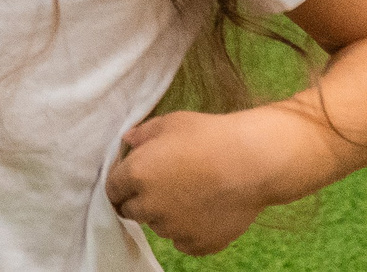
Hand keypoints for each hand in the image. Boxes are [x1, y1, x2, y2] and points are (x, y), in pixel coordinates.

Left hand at [105, 108, 293, 255]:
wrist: (253, 162)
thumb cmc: (210, 136)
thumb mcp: (171, 123)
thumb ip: (143, 134)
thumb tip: (128, 140)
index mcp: (137, 175)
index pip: (113, 189)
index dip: (121, 184)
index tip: (132, 180)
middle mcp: (150, 206)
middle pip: (132, 211)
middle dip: (140, 200)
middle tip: (162, 186)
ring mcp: (175, 229)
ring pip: (159, 226)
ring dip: (165, 216)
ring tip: (190, 195)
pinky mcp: (199, 244)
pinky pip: (184, 242)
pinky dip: (189, 231)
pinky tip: (203, 211)